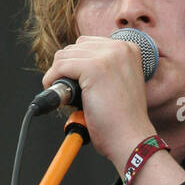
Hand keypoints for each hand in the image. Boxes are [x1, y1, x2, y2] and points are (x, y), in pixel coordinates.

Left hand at [42, 35, 154, 174]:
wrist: (131, 139)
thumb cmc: (123, 121)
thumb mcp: (118, 84)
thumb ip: (103, 69)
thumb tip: (74, 65)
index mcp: (128, 49)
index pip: (88, 44)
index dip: (77, 65)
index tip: (76, 83)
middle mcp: (120, 48)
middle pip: (75, 47)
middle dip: (68, 70)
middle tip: (72, 93)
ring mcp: (108, 56)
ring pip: (65, 56)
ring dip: (59, 76)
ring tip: (68, 97)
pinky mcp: (94, 68)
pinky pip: (60, 67)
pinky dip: (53, 81)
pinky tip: (60, 97)